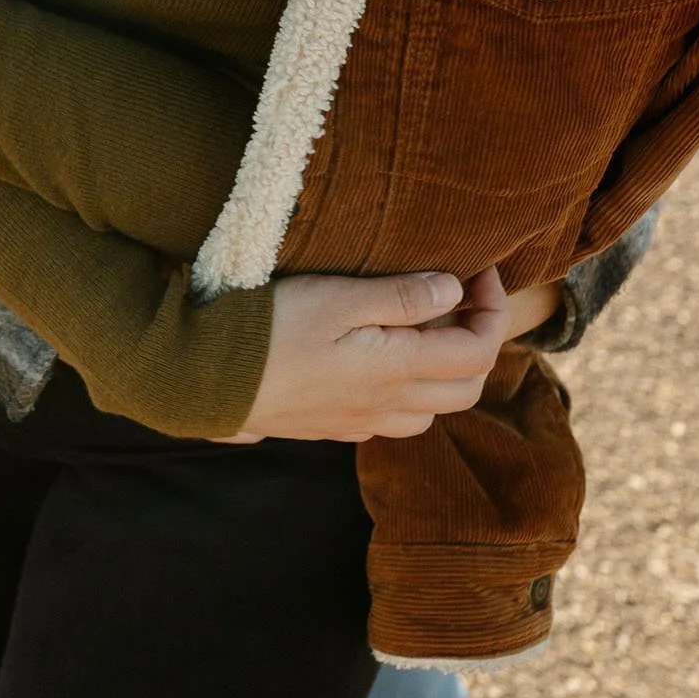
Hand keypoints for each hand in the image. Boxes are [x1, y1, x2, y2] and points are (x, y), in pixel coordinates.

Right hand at [227, 267, 510, 443]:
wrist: (205, 380)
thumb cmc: (269, 328)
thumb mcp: (337, 296)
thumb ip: (401, 297)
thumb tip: (454, 291)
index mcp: (395, 371)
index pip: (477, 353)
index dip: (493, 312)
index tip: (481, 271)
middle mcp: (384, 406)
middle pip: (465, 390)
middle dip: (479, 343)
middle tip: (463, 297)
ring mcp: (356, 422)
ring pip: (429, 412)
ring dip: (445, 373)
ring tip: (424, 325)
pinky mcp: (329, 426)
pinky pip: (391, 420)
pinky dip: (407, 392)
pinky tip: (379, 358)